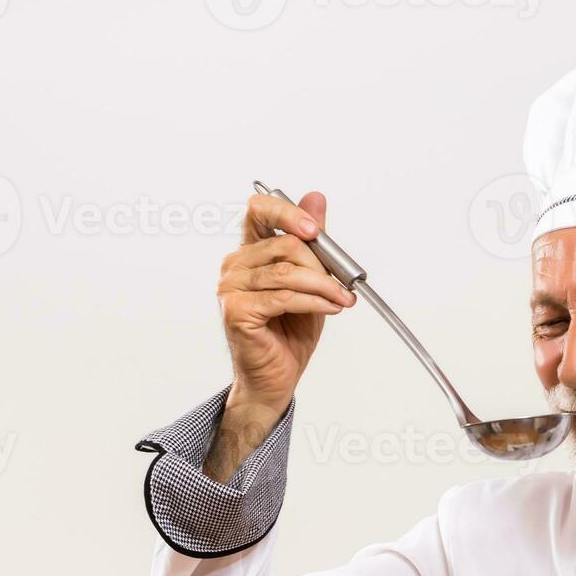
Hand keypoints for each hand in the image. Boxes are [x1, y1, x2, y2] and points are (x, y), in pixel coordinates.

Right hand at [204, 191, 357, 481]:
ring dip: (324, 286)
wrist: (277, 377)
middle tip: (343, 285)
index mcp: (250, 252)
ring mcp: (231, 288)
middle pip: (284, 244)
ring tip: (342, 300)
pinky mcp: (236, 311)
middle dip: (322, 264)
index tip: (315, 229)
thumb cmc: (290, 332)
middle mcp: (235, 266)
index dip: (287, 212)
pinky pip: (284, 297)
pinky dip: (314, 301)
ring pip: (287, 272)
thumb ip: (313, 242)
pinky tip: (330, 309)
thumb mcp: (311, 281)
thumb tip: (316, 197)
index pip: (258, 211)